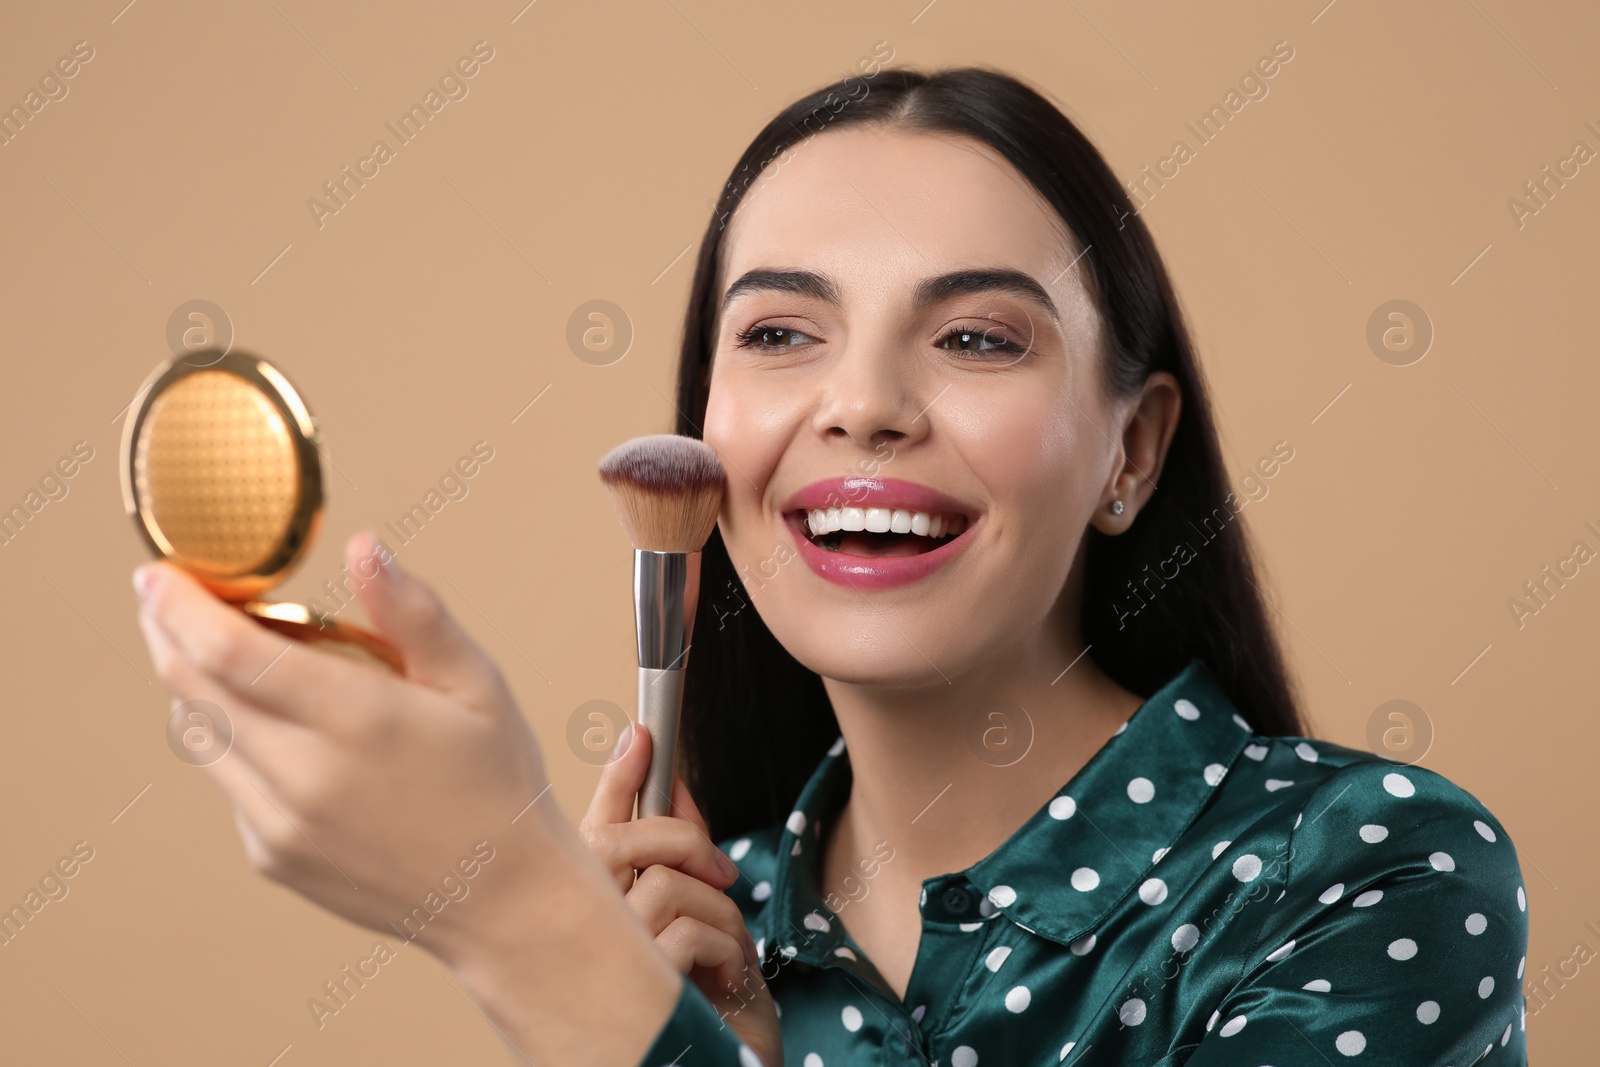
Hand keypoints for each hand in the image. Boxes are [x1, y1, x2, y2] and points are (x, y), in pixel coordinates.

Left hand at [132, 530, 555, 959]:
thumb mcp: (476, 684)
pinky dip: (232, 738)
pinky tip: (274, 724)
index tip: (159, 570)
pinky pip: (227, 782)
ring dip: (191, 682)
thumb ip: (413, 613)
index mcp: (358, 719)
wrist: (504, 901)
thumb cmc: (498, 779)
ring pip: (199, 735)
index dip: (179, 605)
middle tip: (166, 593)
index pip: (229, 651)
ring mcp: (279, 825)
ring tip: (217, 648)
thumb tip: (362, 544)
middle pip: (191, 688)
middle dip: (166, 631)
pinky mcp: (272, 857)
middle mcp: (304, 776)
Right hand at [580, 723, 783, 1066]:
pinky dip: (724, 948)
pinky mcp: (637, 992)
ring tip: (729, 953)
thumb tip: (676, 788)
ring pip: (663, 885)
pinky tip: (726, 980)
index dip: (616, 778)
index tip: (642, 733)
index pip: (590, 833)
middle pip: (616, 844)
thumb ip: (679, 862)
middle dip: (682, 839)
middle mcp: (578, 941)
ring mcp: (603, 967)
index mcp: (587, 920)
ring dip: (718, 912)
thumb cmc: (705, 1015)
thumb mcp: (699, 925)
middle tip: (722, 874)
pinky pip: (685, 931)